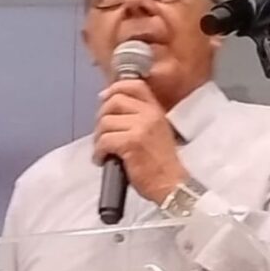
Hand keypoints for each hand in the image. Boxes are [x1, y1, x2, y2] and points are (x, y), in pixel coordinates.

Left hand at [94, 79, 187, 203]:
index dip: (115, 88)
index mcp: (156, 110)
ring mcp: (141, 128)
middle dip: (101, 117)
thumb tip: (112, 109)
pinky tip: (102, 159)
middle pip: (114, 101)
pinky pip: (104, 140)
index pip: (134, 86)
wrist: (171, 184)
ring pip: (105, 122)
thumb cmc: (161, 164)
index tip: (104, 98)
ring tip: (103, 151)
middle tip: (101, 133)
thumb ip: (139, 118)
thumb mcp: (157, 132)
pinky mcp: (131, 143)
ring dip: (98, 138)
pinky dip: (98, 152)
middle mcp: (149, 115)